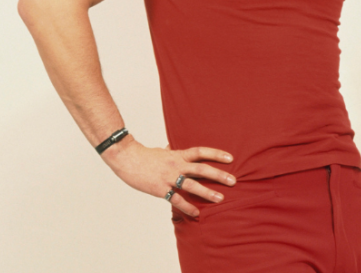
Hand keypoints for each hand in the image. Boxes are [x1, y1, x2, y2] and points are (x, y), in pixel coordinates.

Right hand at [101, 137, 235, 216]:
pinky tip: (197, 213)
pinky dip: (187, 206)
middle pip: (202, 169)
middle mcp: (177, 165)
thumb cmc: (144, 155)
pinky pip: (176, 199)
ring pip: (192, 185)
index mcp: (178, 154)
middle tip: (233, 181)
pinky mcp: (160, 189)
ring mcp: (169, 178)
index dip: (216, 154)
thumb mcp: (161, 151)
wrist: (126, 158)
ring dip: (207, 192)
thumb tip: (170, 147)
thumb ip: (169, 151)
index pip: (201, 152)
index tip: (230, 158)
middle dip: (219, 175)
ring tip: (220, 199)